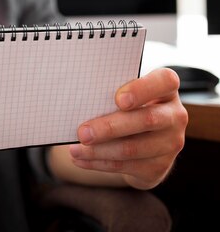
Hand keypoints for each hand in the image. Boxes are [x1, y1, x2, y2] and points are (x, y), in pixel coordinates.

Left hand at [67, 68, 187, 189]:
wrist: (143, 140)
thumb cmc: (127, 108)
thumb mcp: (125, 95)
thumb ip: (111, 94)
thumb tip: (79, 104)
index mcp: (166, 89)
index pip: (165, 81)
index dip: (143, 89)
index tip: (119, 99)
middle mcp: (175, 115)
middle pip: (146, 120)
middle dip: (110, 128)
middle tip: (82, 133)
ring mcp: (170, 143)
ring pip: (132, 148)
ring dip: (98, 151)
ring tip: (74, 149)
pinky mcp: (159, 166)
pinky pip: (125, 166)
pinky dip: (98, 163)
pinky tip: (80, 159)